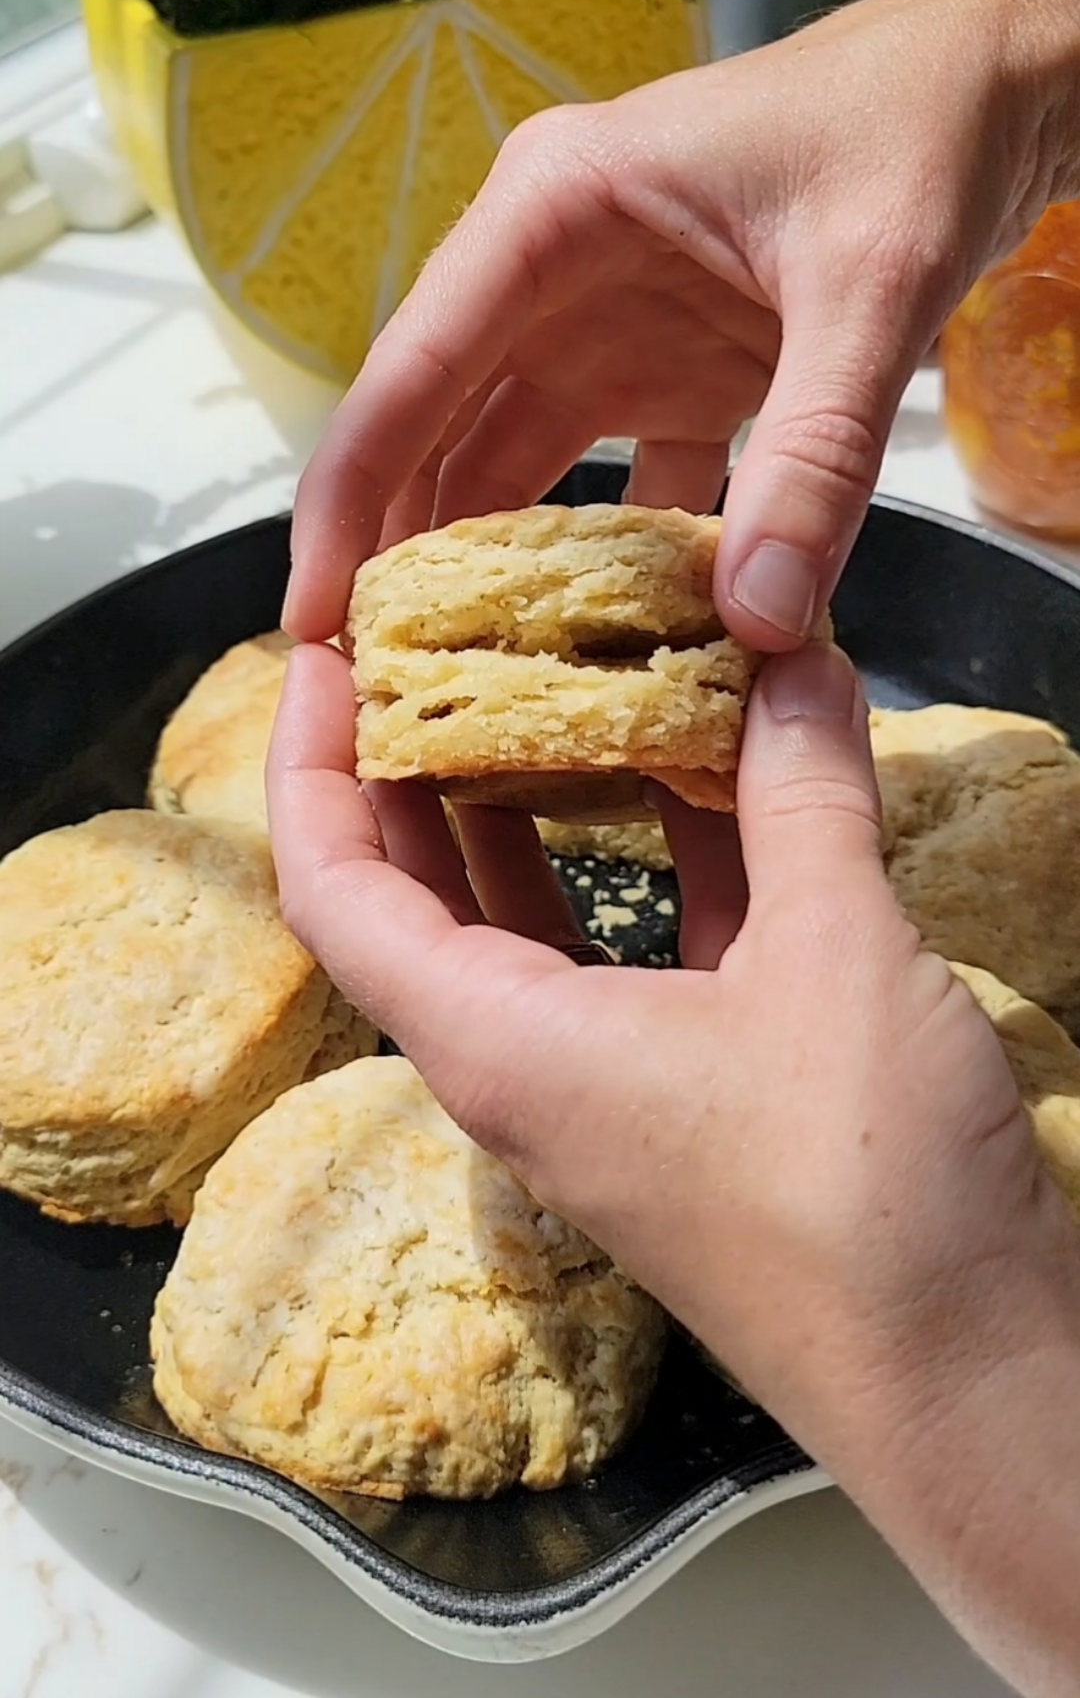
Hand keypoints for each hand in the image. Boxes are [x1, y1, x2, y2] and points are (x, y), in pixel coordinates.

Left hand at [269, 639, 1079, 1696]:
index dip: (308, 765)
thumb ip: (803, 796)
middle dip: (412, 763)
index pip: (336, 889)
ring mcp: (607, 1082)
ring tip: (545, 680)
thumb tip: (796, 660)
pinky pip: (639, 945)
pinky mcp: (690, 1094)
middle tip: (432, 642)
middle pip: (417, 893)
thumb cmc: (863, 1194)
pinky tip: (702, 775)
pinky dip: (655, 856)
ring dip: (534, 801)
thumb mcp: (833, 958)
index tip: (320, 654)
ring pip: (532, 916)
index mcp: (497, 1042)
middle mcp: (525, 1064)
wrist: (964, 1380)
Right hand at [284, 0, 1079, 652]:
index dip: (348, 499)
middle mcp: (554, 272)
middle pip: (443, 430)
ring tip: (471, 687)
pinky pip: (621, 482)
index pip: (412, 370)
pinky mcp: (671, 369)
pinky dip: (620, 561)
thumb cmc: (917, 133)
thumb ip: (816, 456)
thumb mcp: (871, 288)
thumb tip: (760, 624)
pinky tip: (621, 648)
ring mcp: (610, 325)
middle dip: (409, 554)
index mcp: (552, 213)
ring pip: (519, 465)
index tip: (311, 615)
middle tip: (382, 686)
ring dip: (503, 569)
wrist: (997, 84)